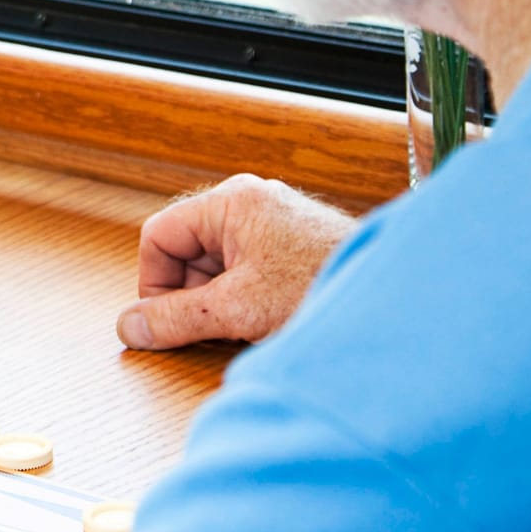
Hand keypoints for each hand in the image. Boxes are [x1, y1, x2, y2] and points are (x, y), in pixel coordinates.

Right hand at [116, 174, 355, 349]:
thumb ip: (174, 319)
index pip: (159, 235)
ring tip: (245, 328)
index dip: (152, 282)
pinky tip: (267, 322)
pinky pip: (248, 270)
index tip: (162, 321)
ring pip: (218, 264)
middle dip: (191, 295)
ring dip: (220, 300)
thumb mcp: (236, 310)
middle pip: (188, 250)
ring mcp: (275, 224)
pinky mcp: (294, 247)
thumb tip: (128, 327)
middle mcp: (251, 204)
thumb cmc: (325, 290)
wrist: (403, 303)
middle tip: (209, 329)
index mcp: (232, 202)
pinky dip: (246, 299)